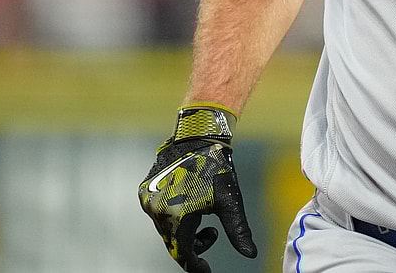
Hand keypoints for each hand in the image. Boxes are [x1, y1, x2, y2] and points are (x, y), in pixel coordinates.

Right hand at [138, 105, 256, 271]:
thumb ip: (238, 231)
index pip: (183, 254)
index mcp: (176, 217)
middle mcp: (156, 211)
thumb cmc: (217, 168)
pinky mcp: (144, 190)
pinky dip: (173, 217)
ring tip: (204, 218)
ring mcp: (147, 201)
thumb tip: (250, 254)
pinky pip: (158, 214)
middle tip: (212, 235)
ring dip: (183, 230)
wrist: (197, 136)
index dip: (196, 265)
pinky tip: (191, 206)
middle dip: (193, 245)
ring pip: (165, 228)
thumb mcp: (230, 202)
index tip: (206, 271)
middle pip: (173, 242)